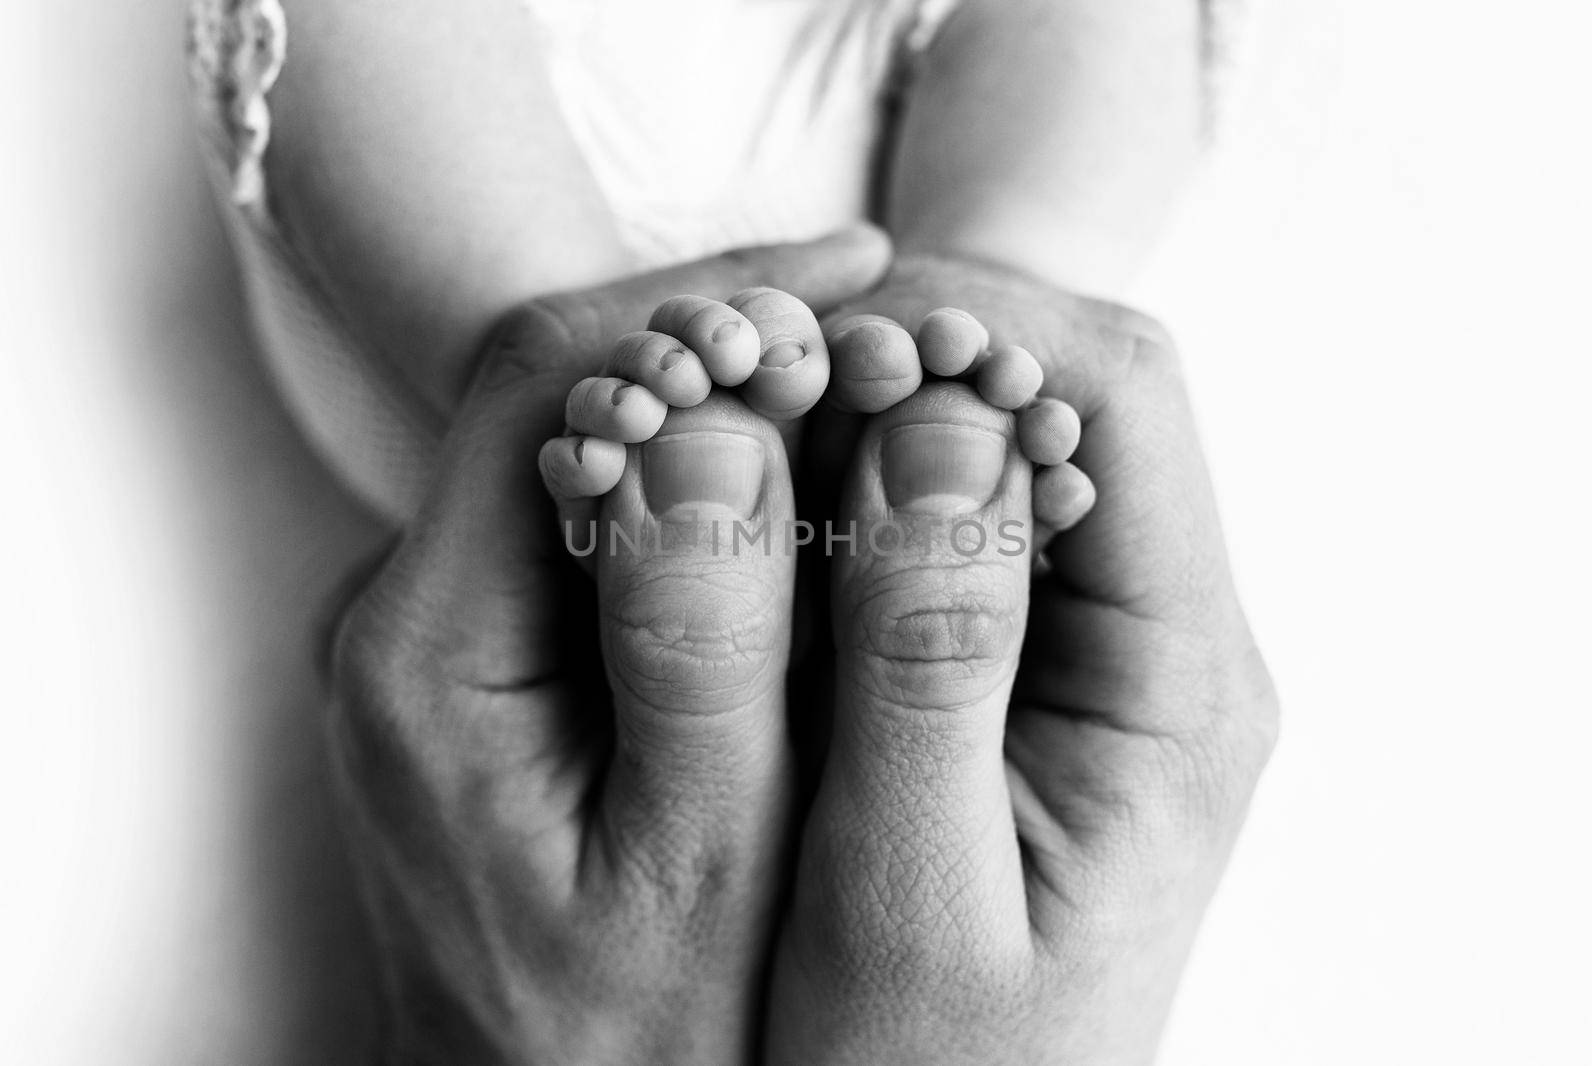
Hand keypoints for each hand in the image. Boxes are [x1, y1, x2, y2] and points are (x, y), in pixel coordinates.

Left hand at [324, 227, 889, 1064]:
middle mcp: (409, 622)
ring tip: (871, 366)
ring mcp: (446, 640)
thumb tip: (720, 428)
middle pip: (558, 393)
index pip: (555, 384)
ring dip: (725, 395)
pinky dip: (707, 476)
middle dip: (728, 329)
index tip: (862, 277)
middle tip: (887, 305)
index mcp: (431, 650)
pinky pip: (596, 521)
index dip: (713, 304)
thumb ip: (701, 648)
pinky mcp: (489, 668)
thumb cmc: (636, 1039)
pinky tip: (810, 475)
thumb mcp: (695, 865)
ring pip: (583, 447)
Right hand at [766, 252, 1278, 1063]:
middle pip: (1058, 392)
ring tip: (726, 426)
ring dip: (862, 411)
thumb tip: (935, 427)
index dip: (974, 326)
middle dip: (906, 352)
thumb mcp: (911, 892)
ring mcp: (1081, 645)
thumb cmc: (922, 1063)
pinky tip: (753, 507)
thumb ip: (927, 662)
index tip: (819, 340)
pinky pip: (937, 516)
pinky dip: (843, 482)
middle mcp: (1153, 641)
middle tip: (746, 369)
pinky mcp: (1007, 664)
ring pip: (988, 443)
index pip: (1118, 397)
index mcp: (1174, 683)